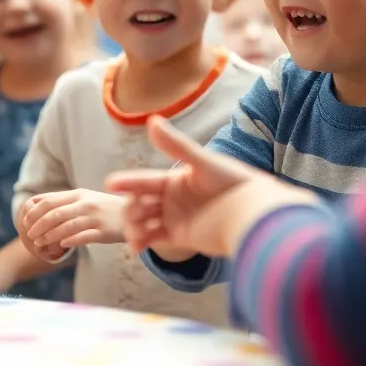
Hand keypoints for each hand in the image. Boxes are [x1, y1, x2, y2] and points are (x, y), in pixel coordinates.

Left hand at [21, 189, 125, 257]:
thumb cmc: (103, 208)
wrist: (134, 214)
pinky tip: (61, 246)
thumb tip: (35, 201)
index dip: (34, 213)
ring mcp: (95, 218)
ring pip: (66, 227)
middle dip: (38, 226)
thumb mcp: (84, 198)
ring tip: (40, 243)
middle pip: (54, 215)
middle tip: (30, 235)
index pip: (49, 201)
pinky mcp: (103, 232)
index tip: (25, 222)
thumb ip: (62, 200)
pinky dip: (70, 241)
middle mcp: (86, 204)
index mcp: (79, 194)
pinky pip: (83, 237)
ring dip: (49, 236)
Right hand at [106, 116, 264, 257]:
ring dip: (134, 226)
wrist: (253, 215)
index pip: (145, 181)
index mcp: (175, 179)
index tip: (111, 182)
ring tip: (135, 233)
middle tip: (133, 211)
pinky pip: (154, 240)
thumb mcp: (202, 162)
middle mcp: (172, 198)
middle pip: (140, 202)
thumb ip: (176, 145)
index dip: (128, 182)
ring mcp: (175, 218)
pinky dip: (142, 242)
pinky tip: (137, 246)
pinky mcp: (180, 237)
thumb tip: (152, 120)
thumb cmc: (232, 184)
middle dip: (131, 207)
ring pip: (143, 222)